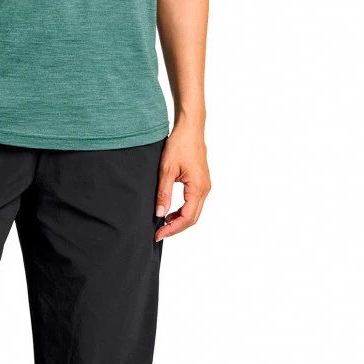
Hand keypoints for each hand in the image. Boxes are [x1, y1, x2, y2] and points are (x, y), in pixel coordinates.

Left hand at [155, 122, 209, 240]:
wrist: (190, 128)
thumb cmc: (179, 144)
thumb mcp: (166, 170)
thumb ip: (163, 193)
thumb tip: (160, 214)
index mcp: (198, 188)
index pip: (187, 217)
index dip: (172, 229)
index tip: (158, 234)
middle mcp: (205, 189)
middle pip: (192, 218)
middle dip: (176, 228)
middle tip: (159, 233)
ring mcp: (205, 186)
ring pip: (194, 211)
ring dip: (179, 220)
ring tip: (162, 223)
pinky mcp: (201, 182)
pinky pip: (194, 202)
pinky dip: (183, 210)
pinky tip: (170, 211)